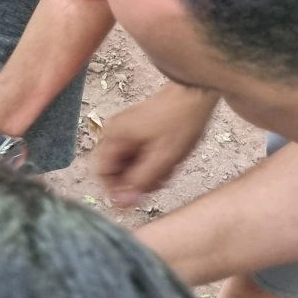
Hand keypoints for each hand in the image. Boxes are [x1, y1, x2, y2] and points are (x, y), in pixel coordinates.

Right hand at [95, 83, 217, 207]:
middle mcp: (116, 132)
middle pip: (116, 168)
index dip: (116, 189)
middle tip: (158, 182)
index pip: (102, 172)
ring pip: (129, 163)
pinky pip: (138, 154)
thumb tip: (122, 203)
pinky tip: (168, 161)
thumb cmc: (179, 121)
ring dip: (146, 172)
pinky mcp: (139, 129)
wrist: (195, 94)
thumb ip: (140, 182)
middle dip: (136, 180)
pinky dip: (151, 162)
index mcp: (115, 136)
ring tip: (167, 170)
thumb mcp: (162, 158)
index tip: (135, 199)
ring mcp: (128, 130)